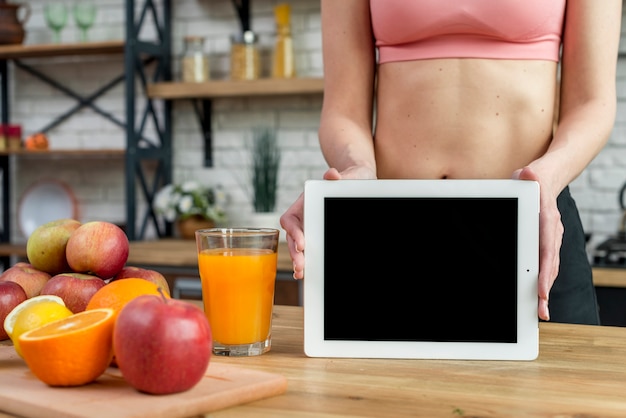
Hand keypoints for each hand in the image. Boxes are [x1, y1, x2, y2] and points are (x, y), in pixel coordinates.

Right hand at [280, 166, 375, 278]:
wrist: (356, 184)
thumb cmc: (348, 180)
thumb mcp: (345, 178)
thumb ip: (335, 178)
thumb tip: (332, 174)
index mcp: (303, 204)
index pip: (290, 219)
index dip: (293, 232)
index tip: (302, 243)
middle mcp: (303, 217)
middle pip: (292, 237)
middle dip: (295, 253)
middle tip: (301, 266)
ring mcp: (309, 227)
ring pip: (298, 247)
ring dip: (299, 260)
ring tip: (302, 273)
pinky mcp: (318, 235)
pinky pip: (308, 250)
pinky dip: (306, 261)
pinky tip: (306, 273)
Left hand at [512, 167, 562, 320]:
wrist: (546, 177)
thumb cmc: (532, 179)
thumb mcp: (528, 175)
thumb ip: (528, 176)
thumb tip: (527, 173)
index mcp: (547, 219)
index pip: (547, 248)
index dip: (545, 270)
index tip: (542, 289)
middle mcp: (552, 231)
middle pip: (550, 264)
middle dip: (545, 289)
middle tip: (541, 311)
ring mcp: (551, 237)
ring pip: (550, 267)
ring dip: (545, 289)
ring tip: (540, 311)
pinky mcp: (546, 241)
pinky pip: (546, 263)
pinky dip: (543, 279)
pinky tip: (537, 295)